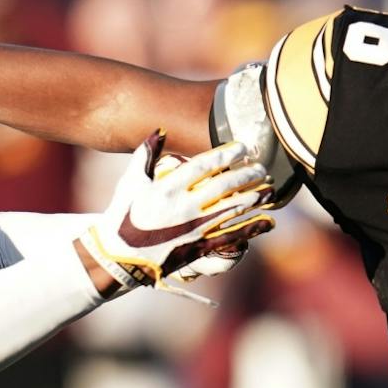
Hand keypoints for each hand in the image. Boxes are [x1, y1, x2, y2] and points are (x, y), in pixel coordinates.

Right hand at [77, 135, 273, 290]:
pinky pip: (230, 236)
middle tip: (260, 166)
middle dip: (245, 174)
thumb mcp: (130, 182)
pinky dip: (251, 228)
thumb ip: (145, 154)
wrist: (120, 257)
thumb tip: (160, 129)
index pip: (202, 166)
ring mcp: (193, 229)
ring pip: (230, 209)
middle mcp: (183, 208)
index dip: (225, 154)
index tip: (241, 147)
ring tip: (268, 187)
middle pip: (222, 186)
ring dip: (252, 197)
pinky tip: (268, 221)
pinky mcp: (199, 248)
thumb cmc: (123, 216)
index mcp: (166, 188)